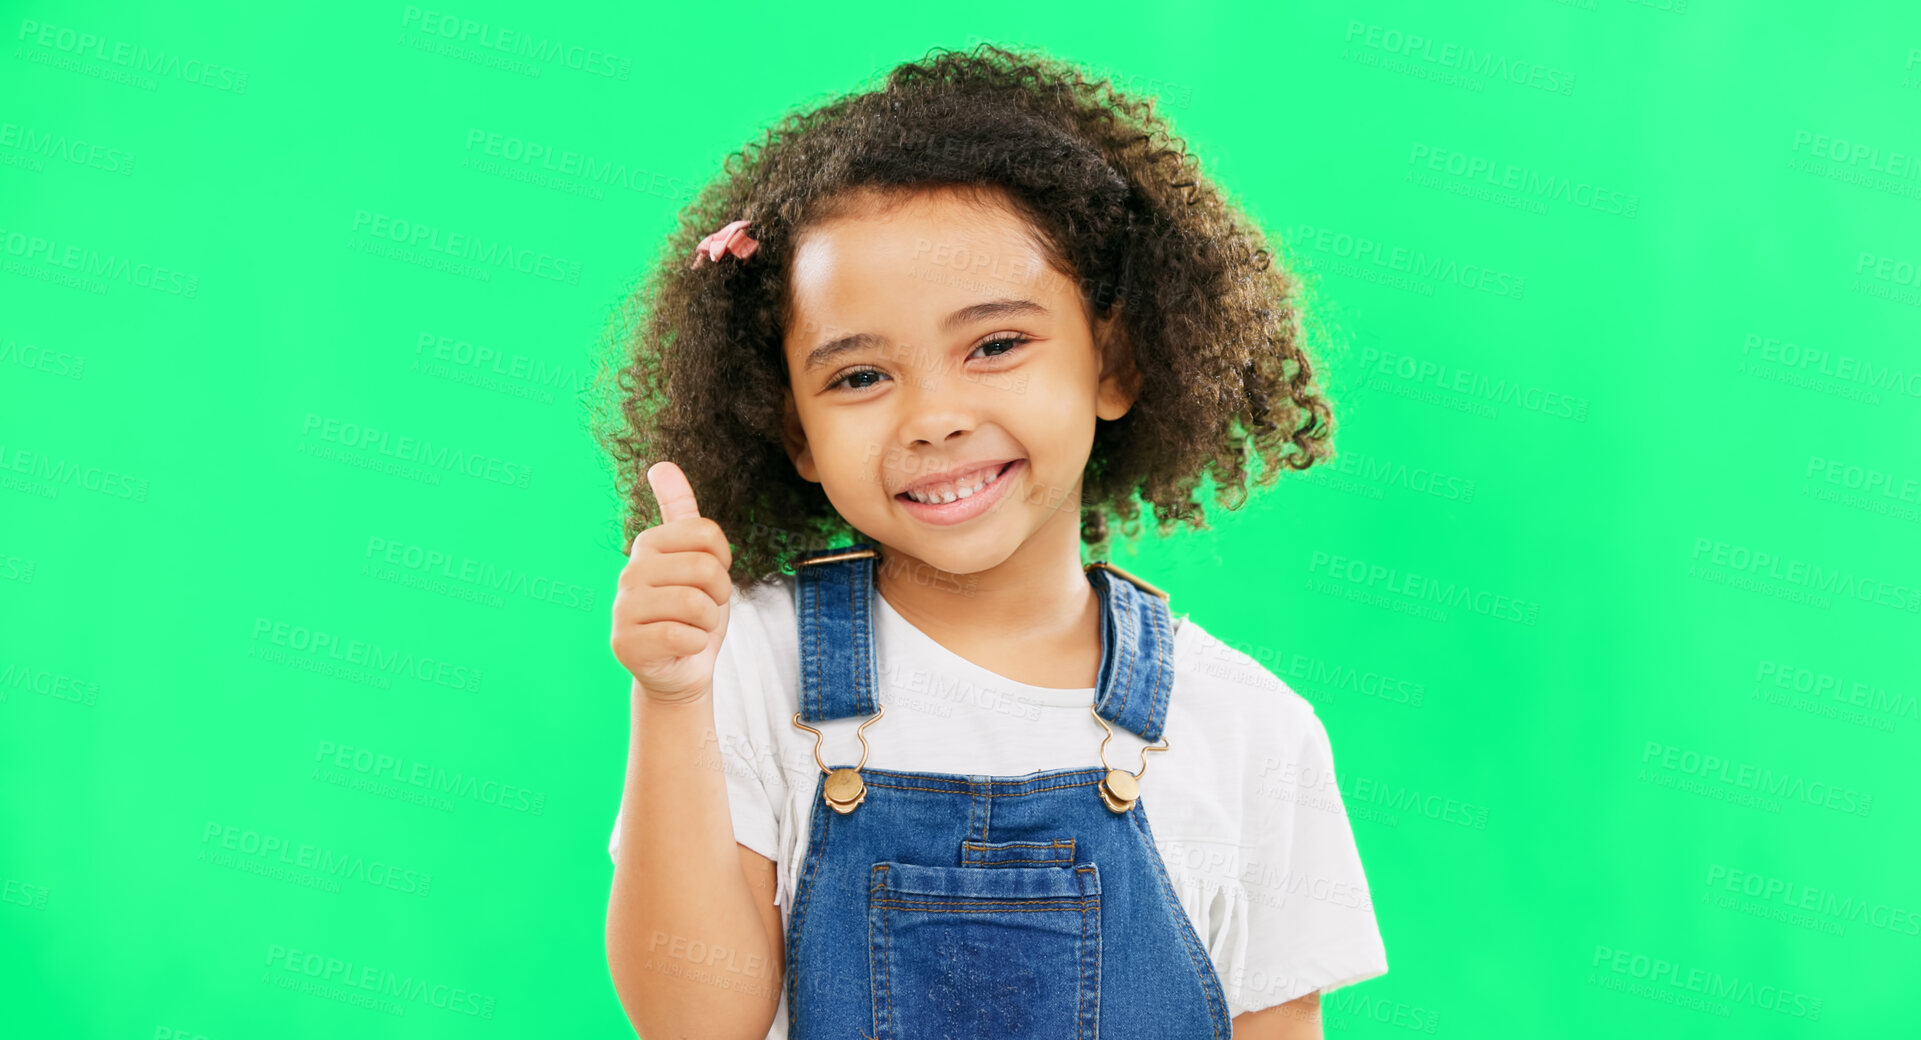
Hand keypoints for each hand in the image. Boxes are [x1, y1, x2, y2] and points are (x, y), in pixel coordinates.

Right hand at [611, 461, 733, 702]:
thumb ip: (681, 512)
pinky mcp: (625, 643)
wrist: (679, 671)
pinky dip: (695, 644)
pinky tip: (681, 646)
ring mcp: (623, 608)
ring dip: (708, 622)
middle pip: (705, 569)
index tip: (711, 578)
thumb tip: (662, 464)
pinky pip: (681, 634)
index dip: (723, 561)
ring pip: (695, 603)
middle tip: (703, 610)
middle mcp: (630, 572)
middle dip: (718, 596)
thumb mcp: (695, 558)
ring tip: (693, 627)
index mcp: (648, 545)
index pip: (707, 533)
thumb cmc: (692, 613)